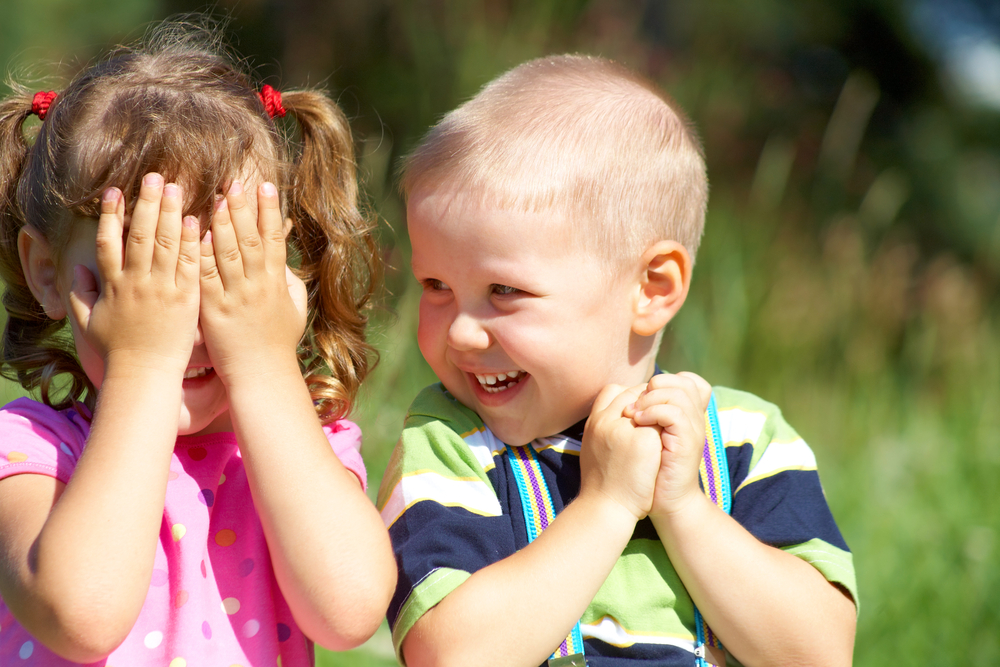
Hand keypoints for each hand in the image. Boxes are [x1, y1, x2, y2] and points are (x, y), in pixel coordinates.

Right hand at [68, 174, 201, 373]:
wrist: (145, 374)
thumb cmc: (118, 351)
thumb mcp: (91, 322)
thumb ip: (81, 294)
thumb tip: (76, 270)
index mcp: (113, 285)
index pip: (109, 242)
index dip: (111, 214)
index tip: (114, 190)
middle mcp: (137, 283)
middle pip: (141, 234)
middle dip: (147, 202)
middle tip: (155, 177)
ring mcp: (162, 290)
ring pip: (166, 244)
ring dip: (171, 213)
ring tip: (176, 188)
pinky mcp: (186, 299)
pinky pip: (189, 265)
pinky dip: (191, 242)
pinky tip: (196, 220)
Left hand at [198, 180, 305, 385]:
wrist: (261, 374)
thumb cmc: (278, 343)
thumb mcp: (295, 308)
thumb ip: (288, 280)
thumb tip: (281, 256)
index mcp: (276, 283)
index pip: (274, 239)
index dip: (270, 211)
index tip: (265, 186)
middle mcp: (257, 286)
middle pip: (249, 239)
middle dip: (242, 209)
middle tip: (233, 182)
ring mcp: (235, 296)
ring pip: (227, 252)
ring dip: (221, 223)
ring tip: (214, 197)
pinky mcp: (213, 309)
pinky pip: (206, 276)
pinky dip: (201, 254)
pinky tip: (195, 233)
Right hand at [579, 384, 663, 521]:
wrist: (606, 508)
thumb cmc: (602, 483)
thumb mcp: (595, 448)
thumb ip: (605, 429)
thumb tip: (622, 416)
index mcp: (594, 421)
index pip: (614, 390)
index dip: (632, 396)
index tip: (642, 410)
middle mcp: (607, 420)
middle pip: (634, 393)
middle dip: (650, 400)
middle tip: (660, 417)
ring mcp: (625, 428)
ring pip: (650, 404)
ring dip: (658, 414)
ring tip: (664, 431)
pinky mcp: (644, 440)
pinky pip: (661, 422)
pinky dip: (666, 430)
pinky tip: (668, 444)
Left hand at [626, 372, 711, 517]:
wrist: (666, 502)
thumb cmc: (652, 471)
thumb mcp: (649, 437)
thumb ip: (648, 415)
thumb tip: (629, 394)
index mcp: (688, 415)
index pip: (686, 380)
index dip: (663, 381)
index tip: (640, 398)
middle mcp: (695, 419)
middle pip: (684, 382)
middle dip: (654, 387)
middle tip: (634, 404)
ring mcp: (694, 430)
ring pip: (678, 394)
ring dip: (650, 398)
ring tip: (633, 413)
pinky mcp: (689, 442)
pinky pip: (674, 413)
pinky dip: (653, 412)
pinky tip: (637, 422)